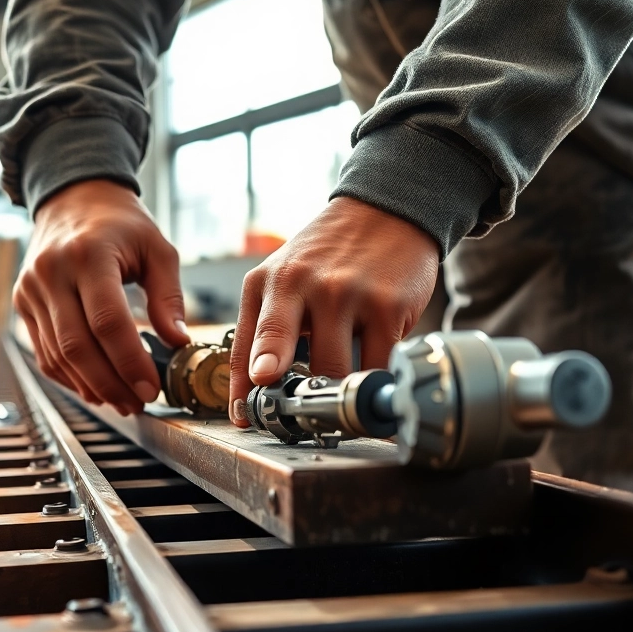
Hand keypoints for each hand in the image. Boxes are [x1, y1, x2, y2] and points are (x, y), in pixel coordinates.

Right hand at [14, 180, 190, 414]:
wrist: (72, 198)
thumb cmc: (119, 222)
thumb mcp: (157, 247)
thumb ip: (169, 296)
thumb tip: (177, 342)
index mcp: (88, 254)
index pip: (107, 321)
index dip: (130, 362)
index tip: (151, 387)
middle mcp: (52, 272)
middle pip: (77, 346)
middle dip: (110, 383)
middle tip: (138, 402)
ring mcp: (31, 289)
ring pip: (57, 356)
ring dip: (91, 386)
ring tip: (122, 400)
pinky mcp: (22, 303)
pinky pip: (44, 352)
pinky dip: (70, 377)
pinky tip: (95, 386)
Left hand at [228, 197, 438, 425]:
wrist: (384, 210)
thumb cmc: (328, 254)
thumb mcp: (282, 278)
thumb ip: (264, 327)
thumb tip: (255, 387)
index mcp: (268, 283)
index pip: (247, 347)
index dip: (244, 391)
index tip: (246, 419)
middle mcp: (302, 285)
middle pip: (284, 362)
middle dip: (285, 399)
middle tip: (294, 422)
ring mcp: (347, 295)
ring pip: (334, 374)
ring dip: (336, 398)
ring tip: (340, 404)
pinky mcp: (388, 305)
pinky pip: (377, 365)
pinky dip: (373, 381)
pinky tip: (372, 378)